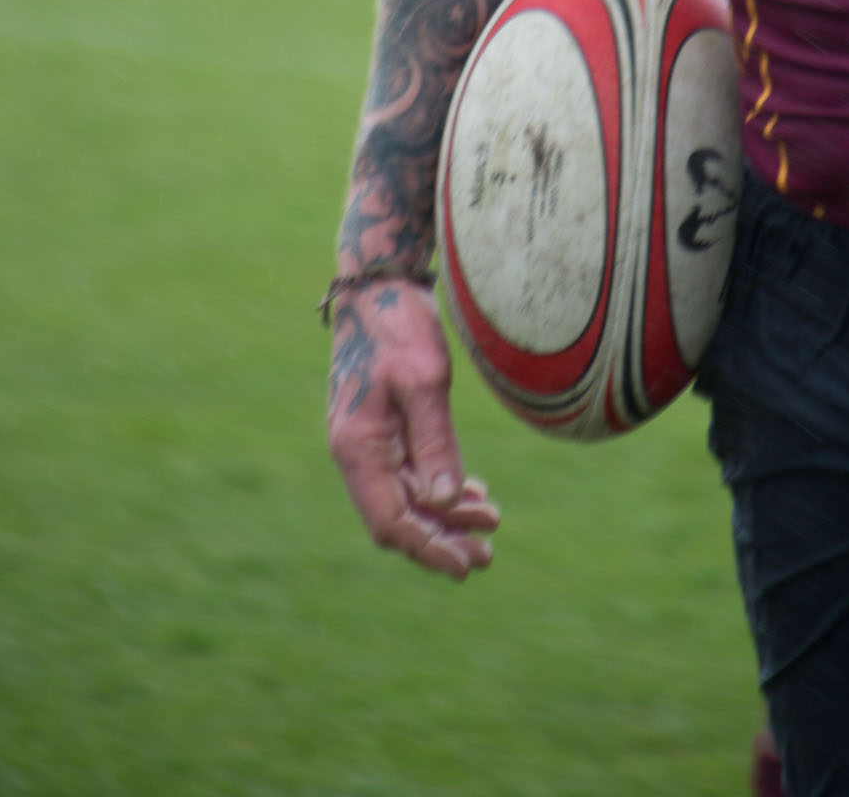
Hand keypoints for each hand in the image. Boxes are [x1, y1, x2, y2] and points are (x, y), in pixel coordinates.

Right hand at [327, 280, 499, 579]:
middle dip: (441, 540)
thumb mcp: (424, 380)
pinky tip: (472, 493)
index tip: (464, 565)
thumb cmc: (399, 325)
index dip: (426, 548)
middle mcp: (358, 453)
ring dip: (445, 515)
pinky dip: (440, 487)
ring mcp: (370, 441)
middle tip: (486, 557)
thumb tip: (445, 501)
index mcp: (358, 447)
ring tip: (490, 523)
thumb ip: (434, 442)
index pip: (389, 521)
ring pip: (407, 497)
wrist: (381, 284)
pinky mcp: (384, 428)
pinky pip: (411, 473)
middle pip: (398, 517)